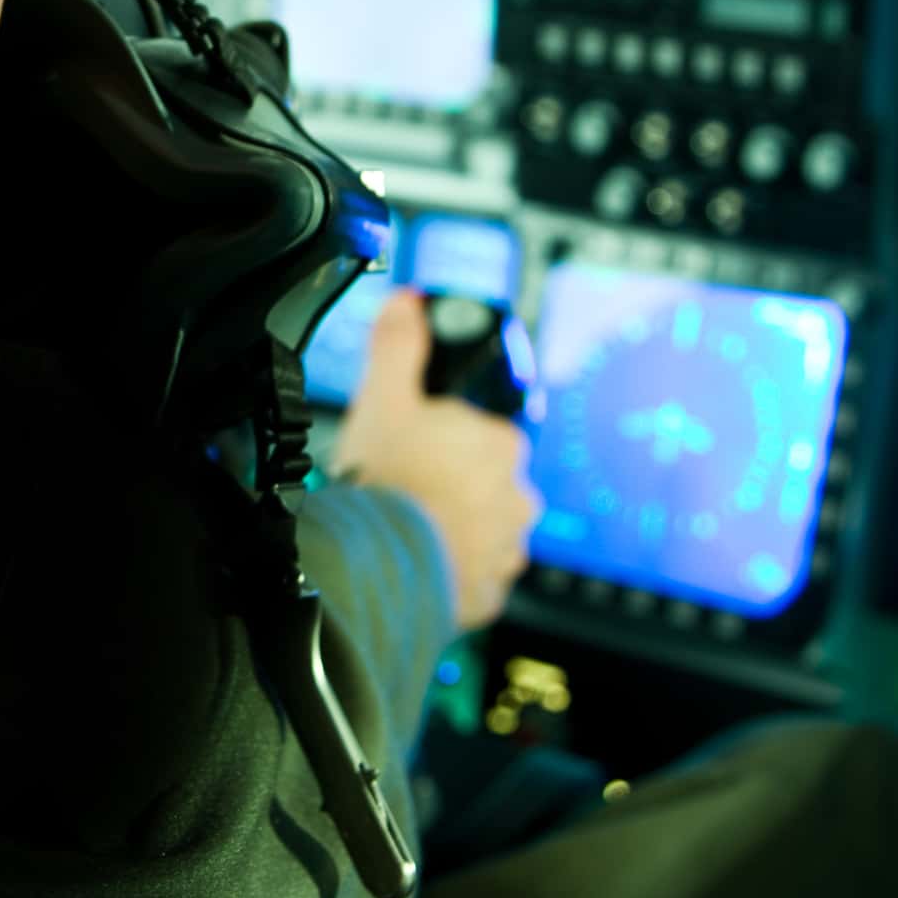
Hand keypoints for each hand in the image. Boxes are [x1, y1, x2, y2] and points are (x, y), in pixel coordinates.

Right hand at [329, 289, 542, 632]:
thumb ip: (398, 346)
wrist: (381, 564)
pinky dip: (446, 574)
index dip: (444, 440)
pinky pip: (469, 579)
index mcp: (500, 447)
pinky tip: (413, 565)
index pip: (482, 435)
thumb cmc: (388, 480)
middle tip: (403, 492)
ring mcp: (504, 551)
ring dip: (450, 532)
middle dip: (451, 488)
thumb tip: (407, 302)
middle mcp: (516, 499)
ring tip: (405, 532)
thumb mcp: (384, 396)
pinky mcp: (487, 595)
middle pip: (484, 485)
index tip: (413, 451)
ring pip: (480, 533)